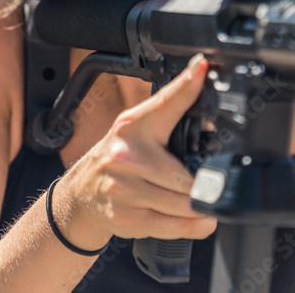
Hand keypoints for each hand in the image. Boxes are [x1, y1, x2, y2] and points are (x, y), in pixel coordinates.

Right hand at [52, 54, 217, 249]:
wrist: (81, 193)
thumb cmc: (118, 159)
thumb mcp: (138, 130)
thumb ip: (169, 117)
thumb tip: (204, 93)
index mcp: (134, 126)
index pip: (165, 103)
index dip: (186, 84)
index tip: (202, 68)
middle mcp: (127, 156)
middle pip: (189, 178)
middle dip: (206, 187)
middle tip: (212, 186)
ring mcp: (124, 189)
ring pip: (185, 205)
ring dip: (203, 210)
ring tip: (205, 204)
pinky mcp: (127, 218)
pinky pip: (174, 227)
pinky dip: (193, 227)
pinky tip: (195, 220)